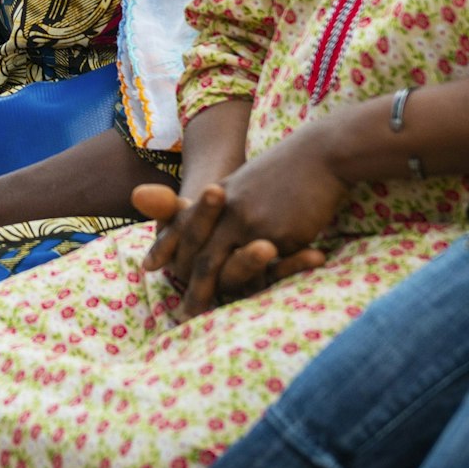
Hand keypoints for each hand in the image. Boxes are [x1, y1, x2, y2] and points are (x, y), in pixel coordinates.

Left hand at [139, 139, 341, 321]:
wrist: (321, 154)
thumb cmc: (287, 168)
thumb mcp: (246, 180)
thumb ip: (227, 204)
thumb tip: (215, 229)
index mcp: (219, 196)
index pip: (183, 224)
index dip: (165, 246)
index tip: (147, 266)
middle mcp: (229, 210)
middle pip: (202, 254)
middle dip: (190, 285)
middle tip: (181, 311)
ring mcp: (252, 223)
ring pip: (225, 266)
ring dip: (211, 292)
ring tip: (197, 313)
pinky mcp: (279, 234)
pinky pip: (265, 268)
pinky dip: (255, 285)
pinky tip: (246, 302)